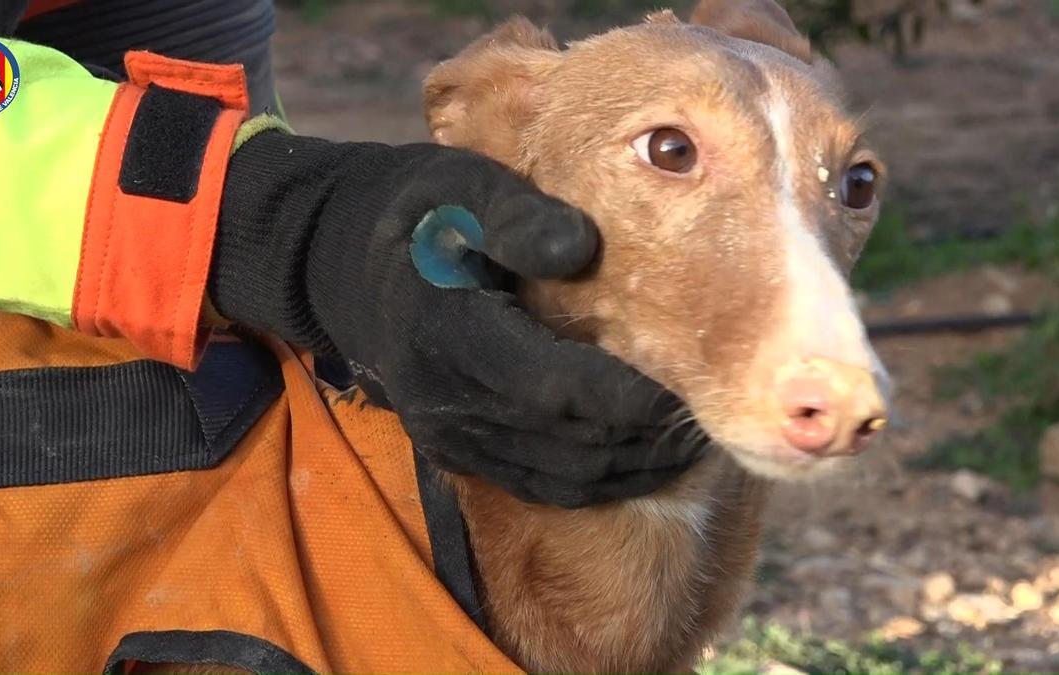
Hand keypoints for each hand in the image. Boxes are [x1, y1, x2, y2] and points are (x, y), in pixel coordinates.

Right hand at [210, 122, 704, 506]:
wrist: (348, 264)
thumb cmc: (422, 211)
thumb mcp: (463, 187)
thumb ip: (518, 215)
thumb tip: (580, 246)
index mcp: (448, 332)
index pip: (553, 387)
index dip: (626, 396)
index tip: (687, 380)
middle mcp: (446, 398)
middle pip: (568, 441)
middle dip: (643, 435)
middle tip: (710, 410)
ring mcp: (450, 433)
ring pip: (562, 475)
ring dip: (630, 466)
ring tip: (688, 437)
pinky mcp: (458, 451)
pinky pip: (541, 484)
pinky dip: (599, 479)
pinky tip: (641, 455)